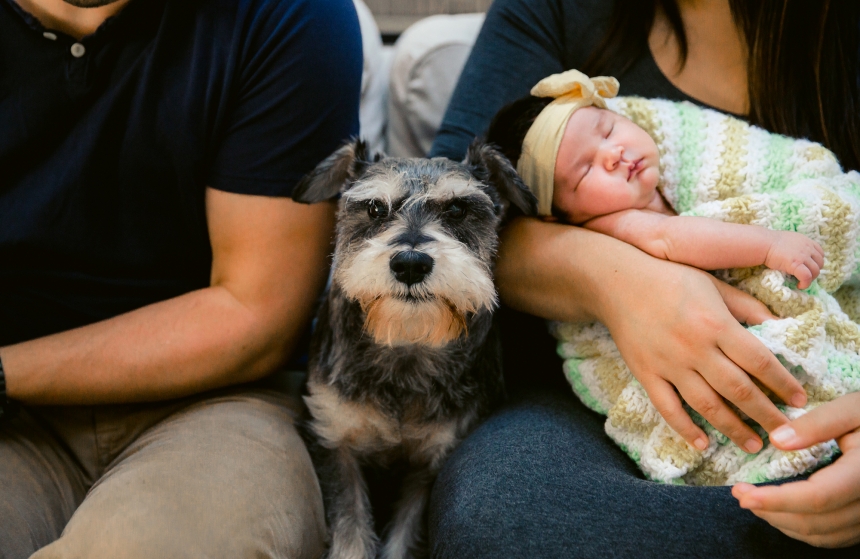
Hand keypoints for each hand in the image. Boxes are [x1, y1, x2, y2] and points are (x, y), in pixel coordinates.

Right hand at [495, 221, 806, 452]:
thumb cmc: (669, 279)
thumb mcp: (713, 284)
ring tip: (753, 445)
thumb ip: (746, 306)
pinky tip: (702, 443)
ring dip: (733, 428)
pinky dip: (685, 428)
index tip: (800, 400)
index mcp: (716, 323)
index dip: (783, 383)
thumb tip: (779, 325)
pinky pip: (668, 407)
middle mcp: (695, 348)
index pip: (759, 361)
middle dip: (766, 415)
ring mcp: (669, 364)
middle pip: (739, 389)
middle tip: (785, 433)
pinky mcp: (646, 374)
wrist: (617, 283)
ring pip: (707, 405)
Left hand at [732, 393, 859, 547]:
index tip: (742, 493)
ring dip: (782, 522)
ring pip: (821, 534)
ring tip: (755, 501)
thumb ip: (818, 423)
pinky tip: (781, 511)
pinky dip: (801, 528)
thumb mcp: (853, 408)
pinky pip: (832, 536)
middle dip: (771, 511)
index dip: (777, 500)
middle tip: (740, 493)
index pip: (817, 497)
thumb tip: (776, 440)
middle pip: (815, 521)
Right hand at [765, 231, 824, 288]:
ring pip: (815, 271)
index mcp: (807, 241)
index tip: (809, 267)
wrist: (763, 244)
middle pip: (820, 263)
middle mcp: (808, 248)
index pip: (820, 253)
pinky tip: (799, 285)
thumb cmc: (770, 242)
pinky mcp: (796, 265)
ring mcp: (803, 257)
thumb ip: (796, 245)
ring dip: (810, 279)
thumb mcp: (789, 239)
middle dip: (814, 271)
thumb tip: (797, 254)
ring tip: (802, 282)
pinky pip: (807, 277)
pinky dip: (805, 283)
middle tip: (805, 276)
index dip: (816, 262)